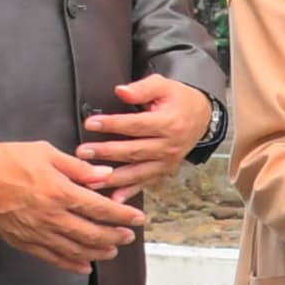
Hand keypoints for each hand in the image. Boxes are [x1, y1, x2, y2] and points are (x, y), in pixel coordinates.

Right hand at [0, 139, 145, 273]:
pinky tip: (84, 267)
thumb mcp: (46, 153)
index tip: (137, 218)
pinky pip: (52, 259)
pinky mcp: (24, 242)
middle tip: (128, 237)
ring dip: (97, 253)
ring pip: (75, 251)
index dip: (122, 215)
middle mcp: (52, 217)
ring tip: (112, 251)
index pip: (100, 208)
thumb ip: (78, 167)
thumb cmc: (7, 160)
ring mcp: (38, 233)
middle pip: (92, 234)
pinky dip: (71, 265)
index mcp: (60, 192)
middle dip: (115, 237)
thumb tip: (104, 176)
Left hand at [79, 75, 213, 194]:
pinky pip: (146, 183)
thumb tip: (121, 92)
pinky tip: (114, 199)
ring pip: (138, 172)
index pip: (135, 125)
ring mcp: (168, 161)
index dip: (112, 125)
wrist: (202, 117)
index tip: (90, 124)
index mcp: (169, 123)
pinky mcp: (165, 171)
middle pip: (134, 151)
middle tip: (83, 153)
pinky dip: (130, 192)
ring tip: (91, 180)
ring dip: (113, 177)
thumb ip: (142, 89)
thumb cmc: (178, 100)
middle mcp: (169, 146)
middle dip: (106, 153)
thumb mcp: (163, 86)